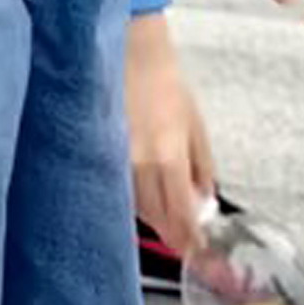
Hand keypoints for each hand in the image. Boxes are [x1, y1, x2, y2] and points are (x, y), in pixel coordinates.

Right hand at [124, 10, 219, 258]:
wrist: (128, 51)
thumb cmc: (163, 81)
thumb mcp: (195, 125)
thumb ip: (203, 167)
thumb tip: (205, 199)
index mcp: (167, 156)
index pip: (181, 215)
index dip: (191, 240)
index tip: (199, 253)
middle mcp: (137, 164)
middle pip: (155, 219)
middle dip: (172, 235)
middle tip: (186, 246)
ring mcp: (113, 159)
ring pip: (133, 208)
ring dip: (152, 220)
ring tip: (167, 223)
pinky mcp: (97, 152)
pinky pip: (115, 189)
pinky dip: (130, 201)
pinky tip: (141, 199)